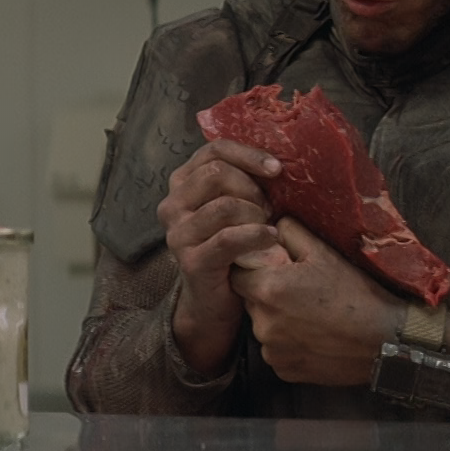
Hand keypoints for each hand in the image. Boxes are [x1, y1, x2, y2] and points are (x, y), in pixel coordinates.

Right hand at [158, 140, 283, 374]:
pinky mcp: (191, 261)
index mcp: (182, 183)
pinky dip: (256, 236)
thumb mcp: (234, 206)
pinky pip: (229, 238)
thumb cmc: (232, 247)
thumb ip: (242, 180)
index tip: (277, 169)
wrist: (214, 300)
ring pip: (225, 205)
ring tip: (268, 228)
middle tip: (269, 209)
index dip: (249, 155)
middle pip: (217, 173)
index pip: (214, 150)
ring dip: (256, 215)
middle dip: (252, 188)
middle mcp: (172, 205)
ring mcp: (178, 234)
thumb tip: (276, 159)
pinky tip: (271, 239)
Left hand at [231, 217, 402, 386]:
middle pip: (250, 301)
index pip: (238, 274)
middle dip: (267, 294)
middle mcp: (263, 323)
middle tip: (299, 292)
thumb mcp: (325, 253)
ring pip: (263, 327)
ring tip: (311, 315)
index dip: (254, 270)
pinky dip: (288, 344)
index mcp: (268, 289)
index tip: (274, 270)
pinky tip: (314, 336)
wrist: (384, 340)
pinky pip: (276, 351)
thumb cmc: (356, 295)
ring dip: (277, 320)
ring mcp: (272, 350)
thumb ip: (291, 233)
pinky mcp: (283, 370)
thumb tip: (273, 224)